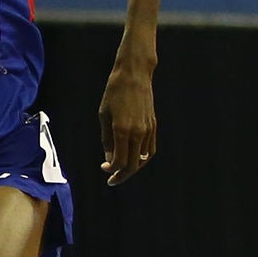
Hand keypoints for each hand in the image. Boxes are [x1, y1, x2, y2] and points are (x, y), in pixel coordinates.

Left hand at [99, 60, 156, 186]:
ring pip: (143, 158)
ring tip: (122, 171)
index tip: (103, 169)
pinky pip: (150, 149)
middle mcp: (138, 133)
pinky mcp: (153, 125)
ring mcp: (148, 129)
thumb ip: (107, 140)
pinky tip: (134, 160)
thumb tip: (110, 159)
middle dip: (122, 175)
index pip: (120, 161)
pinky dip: (143, 158)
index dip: (111, 169)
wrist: (134, 76)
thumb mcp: (103, 116)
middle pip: (133, 164)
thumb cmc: (113, 94)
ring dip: (133, 167)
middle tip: (112, 180)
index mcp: (122, 130)